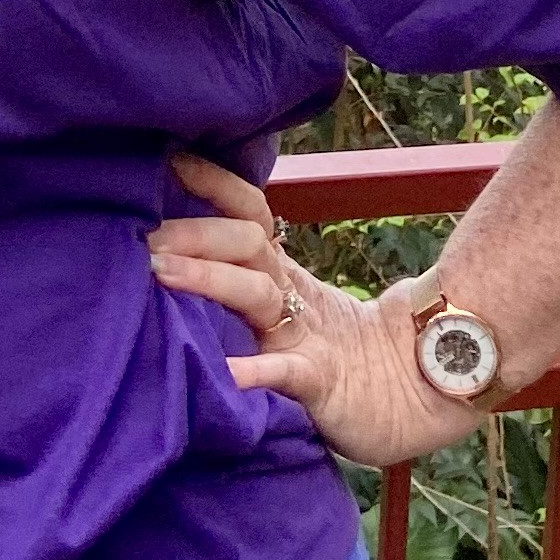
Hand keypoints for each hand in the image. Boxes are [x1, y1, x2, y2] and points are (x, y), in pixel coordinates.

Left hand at [149, 154, 481, 467]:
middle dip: (194, 233)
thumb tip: (175, 242)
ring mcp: (307, 338)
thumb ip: (248, 279)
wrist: (418, 400)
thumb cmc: (339, 356)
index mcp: (284, 275)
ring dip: (209, 278)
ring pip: (258, 295)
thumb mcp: (293, 310)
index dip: (213, 183)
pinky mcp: (320, 385)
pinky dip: (255, 371)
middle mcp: (292, 298)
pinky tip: (225, 372)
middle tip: (140, 235)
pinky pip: (286, 373)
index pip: (249, 213)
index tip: (167, 159)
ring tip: (160, 273)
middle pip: (247, 245)